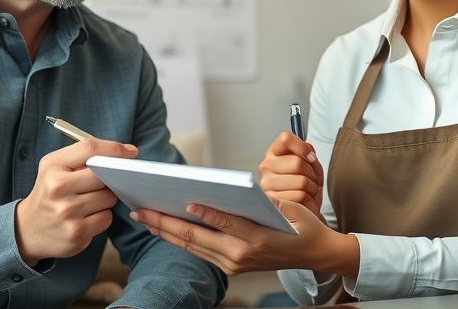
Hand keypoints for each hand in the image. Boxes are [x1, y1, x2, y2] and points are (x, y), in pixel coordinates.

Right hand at [14, 139, 138, 264]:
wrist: (27, 229)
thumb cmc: (48, 193)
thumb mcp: (54, 167)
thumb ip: (82, 156)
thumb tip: (123, 153)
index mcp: (53, 166)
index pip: (90, 149)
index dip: (114, 149)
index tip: (131, 152)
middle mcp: (58, 188)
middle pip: (104, 176)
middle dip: (107, 179)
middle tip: (97, 184)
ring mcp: (68, 213)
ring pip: (108, 198)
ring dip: (105, 199)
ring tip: (87, 201)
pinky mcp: (76, 234)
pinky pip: (106, 218)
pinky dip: (101, 217)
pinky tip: (86, 217)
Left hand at [130, 200, 358, 276]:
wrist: (316, 254)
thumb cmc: (303, 226)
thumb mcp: (289, 208)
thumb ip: (261, 201)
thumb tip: (233, 190)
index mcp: (257, 239)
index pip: (225, 224)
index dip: (205, 212)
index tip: (185, 201)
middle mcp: (240, 256)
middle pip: (196, 238)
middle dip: (165, 223)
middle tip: (141, 210)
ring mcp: (234, 264)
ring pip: (192, 247)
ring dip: (165, 232)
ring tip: (144, 217)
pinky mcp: (231, 267)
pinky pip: (199, 251)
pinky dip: (179, 239)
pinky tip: (164, 228)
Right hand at [258, 132, 324, 217]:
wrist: (305, 209)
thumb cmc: (306, 185)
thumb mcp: (310, 164)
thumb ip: (308, 152)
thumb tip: (308, 154)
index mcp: (273, 153)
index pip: (285, 139)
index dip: (302, 147)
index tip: (310, 157)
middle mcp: (266, 167)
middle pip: (296, 162)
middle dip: (311, 172)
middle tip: (310, 178)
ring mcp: (267, 184)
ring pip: (301, 180)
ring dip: (311, 187)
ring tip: (307, 190)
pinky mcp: (273, 201)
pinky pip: (299, 195)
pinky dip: (307, 198)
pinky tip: (302, 199)